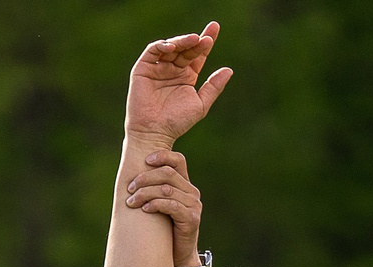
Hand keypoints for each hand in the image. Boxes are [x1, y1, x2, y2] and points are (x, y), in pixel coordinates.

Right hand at [124, 21, 232, 144]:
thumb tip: (229, 70)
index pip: (198, 54)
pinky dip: (162, 46)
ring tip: (193, 40)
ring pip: (170, 47)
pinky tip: (173, 47)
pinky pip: (152, 52)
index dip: (206, 41)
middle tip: (205, 39)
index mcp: (187, 76)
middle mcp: (172, 69)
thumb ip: (214, 87)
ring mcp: (157, 68)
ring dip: (181, 41)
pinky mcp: (143, 69)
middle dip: (195, 41)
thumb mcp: (200, 104)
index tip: (215, 28)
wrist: (154, 132)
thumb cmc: (176, 122)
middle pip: (186, 48)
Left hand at [124, 149, 203, 261]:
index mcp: (185, 185)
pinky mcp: (192, 219)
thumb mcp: (159, 206)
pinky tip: (144, 209)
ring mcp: (194, 205)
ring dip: (145, 193)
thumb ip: (153, 190)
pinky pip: (171, 205)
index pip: (178, 160)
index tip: (144, 161)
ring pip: (166, 189)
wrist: (177, 256)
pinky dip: (155, 204)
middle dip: (145, 178)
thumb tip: (131, 177)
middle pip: (168, 173)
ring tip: (131, 202)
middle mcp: (192, 192)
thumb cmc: (164, 230)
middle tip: (129, 188)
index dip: (162, 156)